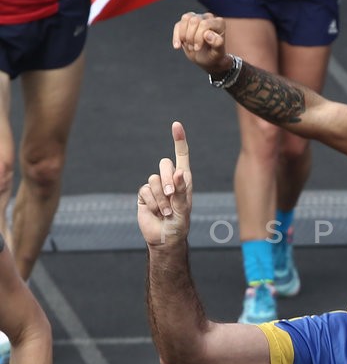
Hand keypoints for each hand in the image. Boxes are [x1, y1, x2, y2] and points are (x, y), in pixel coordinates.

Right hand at [138, 122, 192, 248]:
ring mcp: (156, 186)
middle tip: (172, 195)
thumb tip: (179, 172)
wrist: (165, 238)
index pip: (181, 155)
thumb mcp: (184, 208)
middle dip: (167, 179)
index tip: (176, 124)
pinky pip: (145, 190)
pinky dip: (152, 202)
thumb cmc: (180, 224)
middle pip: (164, 164)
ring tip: (166, 211)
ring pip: (153, 178)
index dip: (179, 140)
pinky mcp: (144, 194)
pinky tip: (156, 212)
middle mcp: (170, 179)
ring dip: (161, 197)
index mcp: (184, 179)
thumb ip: (181, 191)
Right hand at [172, 12, 228, 74]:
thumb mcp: (217, 54)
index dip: (198, 36)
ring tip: (189, 46)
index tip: (198, 48)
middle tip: (194, 48)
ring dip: (184, 35)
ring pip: (185, 18)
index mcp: (219, 23)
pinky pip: (178, 25)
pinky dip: (176, 36)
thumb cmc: (214, 56)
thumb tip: (208, 34)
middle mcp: (209, 18)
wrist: (207, 60)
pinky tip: (178, 46)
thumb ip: (217, 44)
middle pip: (194, 20)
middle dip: (191, 36)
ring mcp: (197, 18)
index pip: (204, 24)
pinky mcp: (187, 22)